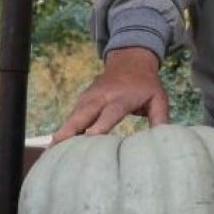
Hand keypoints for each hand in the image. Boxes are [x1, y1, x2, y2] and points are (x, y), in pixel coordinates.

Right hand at [52, 46, 170, 142]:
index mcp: (122, 97)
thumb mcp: (158, 98)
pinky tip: (55, 146)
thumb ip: (160, 118)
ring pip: (73, 116)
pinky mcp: (82, 100)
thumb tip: (162, 140)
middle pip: (83, 114)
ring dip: (62, 132)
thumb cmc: (146, 84)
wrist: (130, 60)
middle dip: (70, 130)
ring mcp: (90, 97)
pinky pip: (72, 116)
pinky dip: (64, 129)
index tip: (89, 138)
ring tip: (50, 152)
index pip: (109, 113)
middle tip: (56, 148)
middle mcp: (102, 96)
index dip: (99, 125)